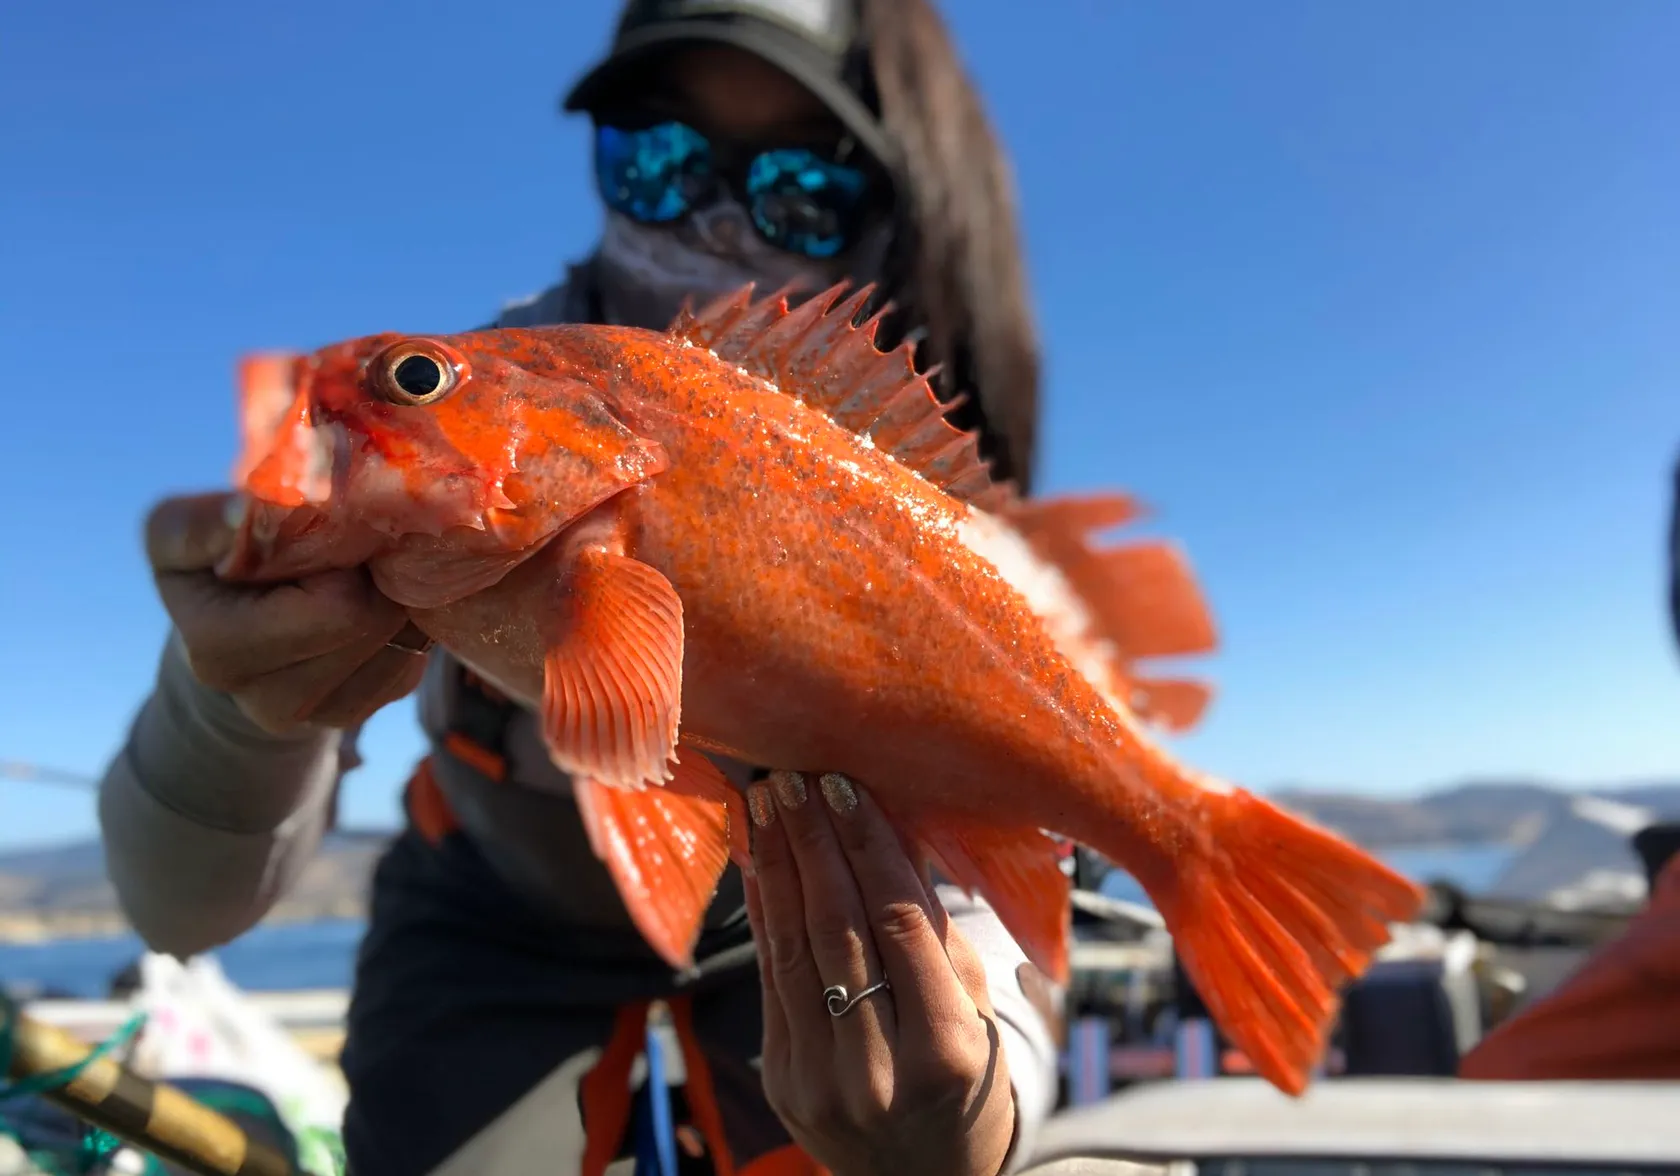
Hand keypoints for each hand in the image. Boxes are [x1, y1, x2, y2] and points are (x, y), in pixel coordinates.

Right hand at [144, 491, 428, 734]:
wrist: (226, 625)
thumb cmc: (208, 562)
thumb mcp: (179, 530)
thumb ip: (203, 525)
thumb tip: (241, 514)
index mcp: (219, 651)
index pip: (336, 606)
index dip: (345, 556)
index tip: (327, 527)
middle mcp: (264, 703)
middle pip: (371, 624)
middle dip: (373, 573)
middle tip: (351, 546)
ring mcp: (314, 718)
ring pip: (397, 646)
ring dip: (392, 599)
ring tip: (357, 574)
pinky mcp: (354, 716)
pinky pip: (409, 666)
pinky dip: (402, 629)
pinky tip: (370, 604)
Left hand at [743, 771, 1015, 1175]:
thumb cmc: (966, 1083)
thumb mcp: (976, 1009)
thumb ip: (935, 926)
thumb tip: (894, 828)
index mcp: (948, 1050)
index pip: (900, 924)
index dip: (869, 848)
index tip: (846, 786)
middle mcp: (881, 1070)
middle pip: (840, 931)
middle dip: (813, 844)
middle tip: (793, 777)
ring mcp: (823, 1081)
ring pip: (795, 951)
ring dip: (776, 867)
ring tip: (765, 803)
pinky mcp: (783, 1082)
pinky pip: (771, 981)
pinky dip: (763, 915)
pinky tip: (757, 863)